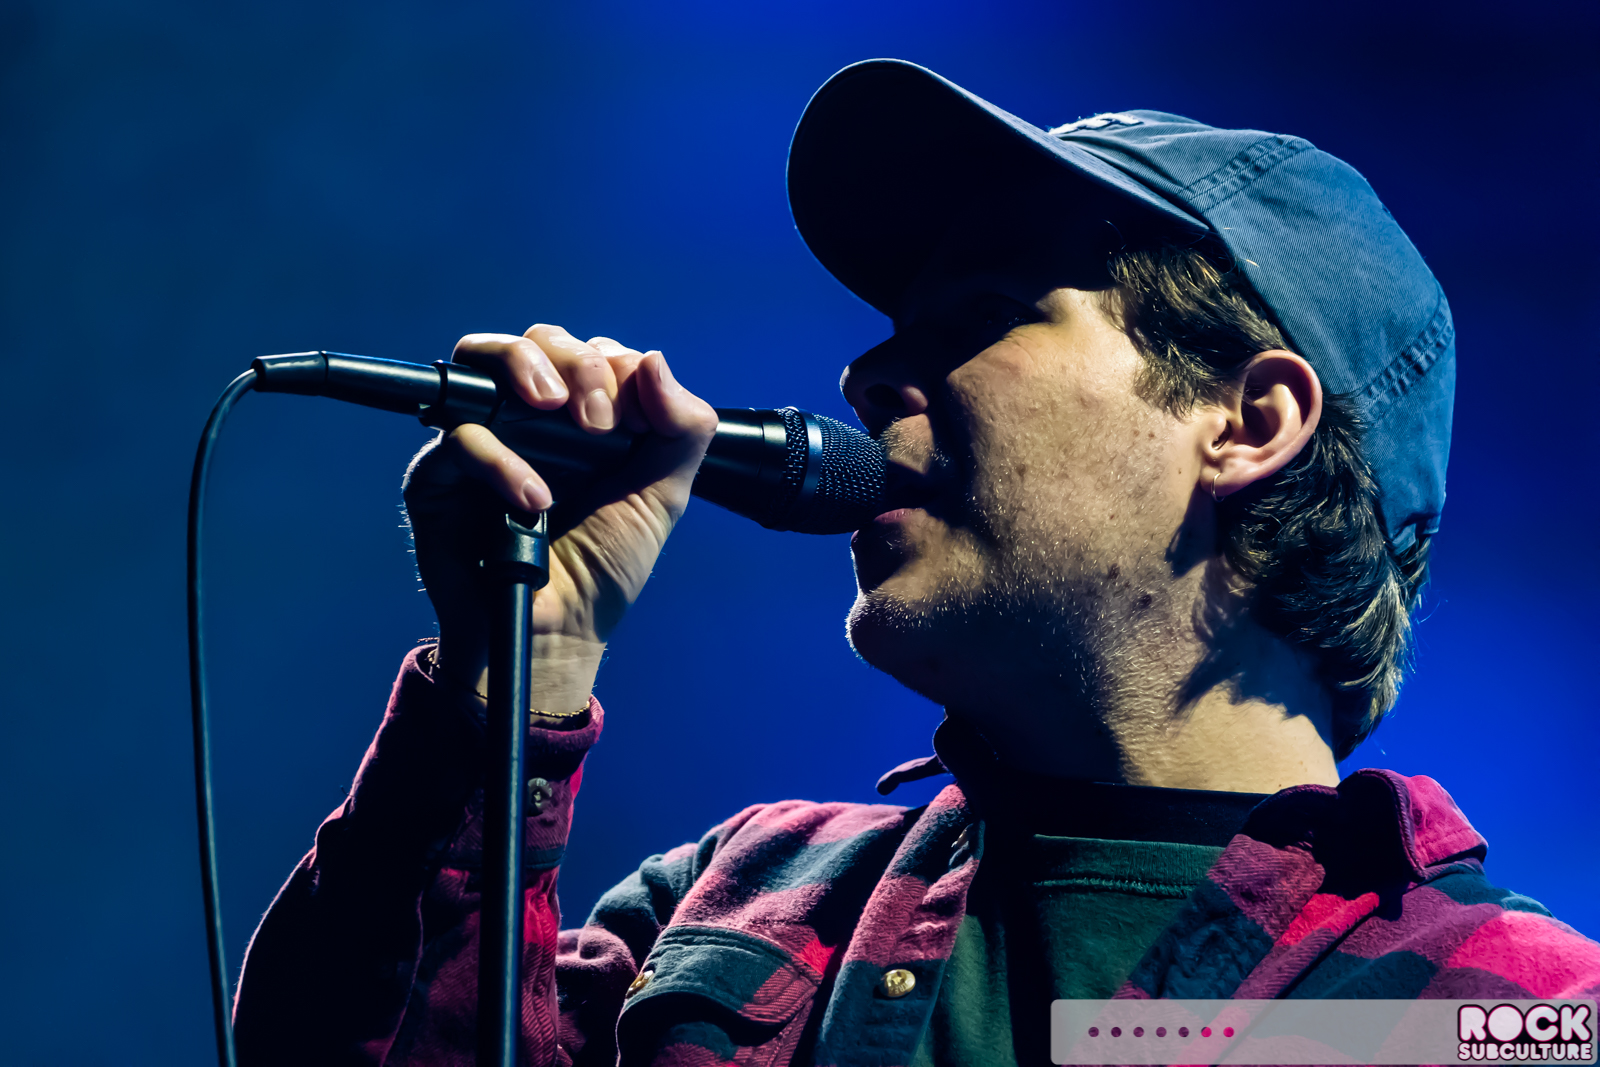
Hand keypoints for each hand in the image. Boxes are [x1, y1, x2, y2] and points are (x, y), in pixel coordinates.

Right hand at [403, 325, 716, 713]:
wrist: (558, 633)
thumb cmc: (602, 568)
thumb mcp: (663, 496)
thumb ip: (681, 429)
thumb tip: (654, 359)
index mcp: (583, 417)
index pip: (592, 352)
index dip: (616, 369)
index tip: (637, 422)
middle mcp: (529, 419)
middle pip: (539, 341)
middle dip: (579, 366)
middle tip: (600, 422)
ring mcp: (482, 439)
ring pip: (484, 358)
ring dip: (529, 368)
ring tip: (558, 410)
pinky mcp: (437, 475)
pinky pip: (460, 437)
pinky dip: (501, 461)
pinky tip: (535, 500)